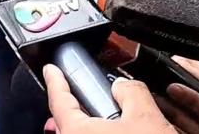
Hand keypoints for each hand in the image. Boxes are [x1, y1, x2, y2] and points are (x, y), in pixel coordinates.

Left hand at [43, 64, 175, 133]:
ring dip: (92, 129)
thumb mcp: (147, 118)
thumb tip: (122, 87)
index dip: (55, 81)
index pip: (59, 100)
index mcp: (76, 132)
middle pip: (68, 122)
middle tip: (93, 100)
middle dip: (79, 109)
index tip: (51, 71)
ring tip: (116, 126)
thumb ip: (130, 93)